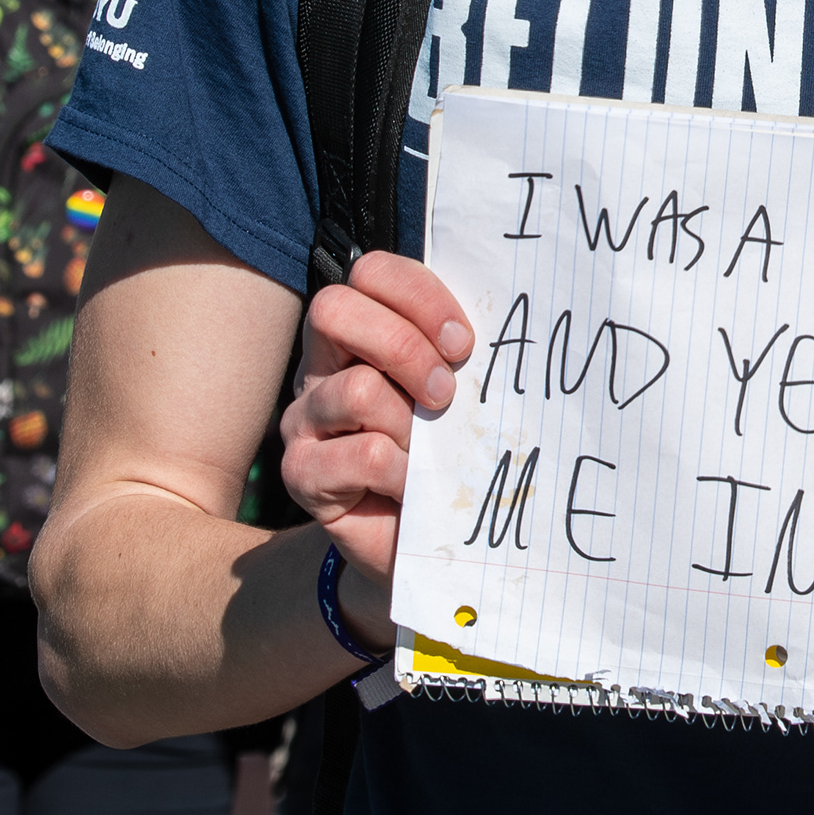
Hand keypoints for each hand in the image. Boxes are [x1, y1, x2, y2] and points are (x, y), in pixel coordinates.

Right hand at [279, 251, 472, 598]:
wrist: (425, 540)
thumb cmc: (448, 454)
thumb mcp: (460, 395)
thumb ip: (461, 356)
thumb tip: (512, 323)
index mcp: (362, 331)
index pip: (371, 274)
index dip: (420, 297)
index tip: (464, 343)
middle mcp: (323, 366)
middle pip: (335, 310)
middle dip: (404, 346)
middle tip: (446, 393)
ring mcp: (305, 418)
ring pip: (357, 389)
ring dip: (412, 425)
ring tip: (430, 453)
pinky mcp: (301, 472)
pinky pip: (362, 454)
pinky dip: (403, 473)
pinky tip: (412, 489)